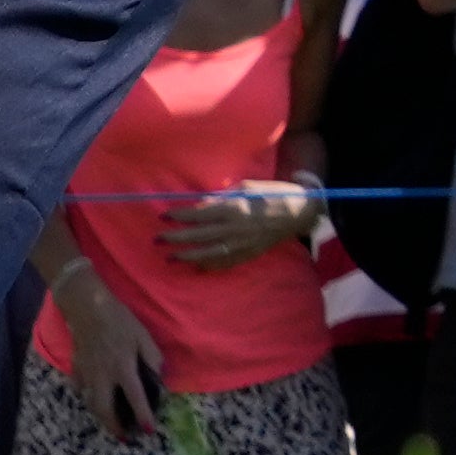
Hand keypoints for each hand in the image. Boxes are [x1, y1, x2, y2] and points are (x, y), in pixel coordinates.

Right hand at [64, 291, 166, 443]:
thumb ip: (152, 357)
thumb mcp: (142, 335)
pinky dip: (89, 399)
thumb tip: (158, 377)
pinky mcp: (76, 369)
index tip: (149, 431)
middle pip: (104, 410)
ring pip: (91, 404)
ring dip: (101, 417)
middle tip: (124, 436)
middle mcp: (103, 376)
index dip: (143, 416)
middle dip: (114, 427)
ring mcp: (87, 374)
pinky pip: (81, 390)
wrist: (87, 307)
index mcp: (123, 367)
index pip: (135, 397)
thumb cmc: (119, 320)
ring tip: (112, 423)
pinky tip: (96, 399)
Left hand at [154, 181, 319, 271]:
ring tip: (171, 258)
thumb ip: (223, 196)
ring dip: (187, 256)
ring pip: (208, 253)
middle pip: (199, 236)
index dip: (180, 217)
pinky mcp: (248, 254)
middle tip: (158, 240)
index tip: (164, 217)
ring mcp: (241, 243)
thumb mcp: (246, 187)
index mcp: (234, 207)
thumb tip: (202, 203)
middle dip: (176, 238)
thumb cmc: (271, 193)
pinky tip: (196, 267)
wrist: (297, 212)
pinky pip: (224, 263)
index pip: (199, 214)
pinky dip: (209, 266)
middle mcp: (234, 227)